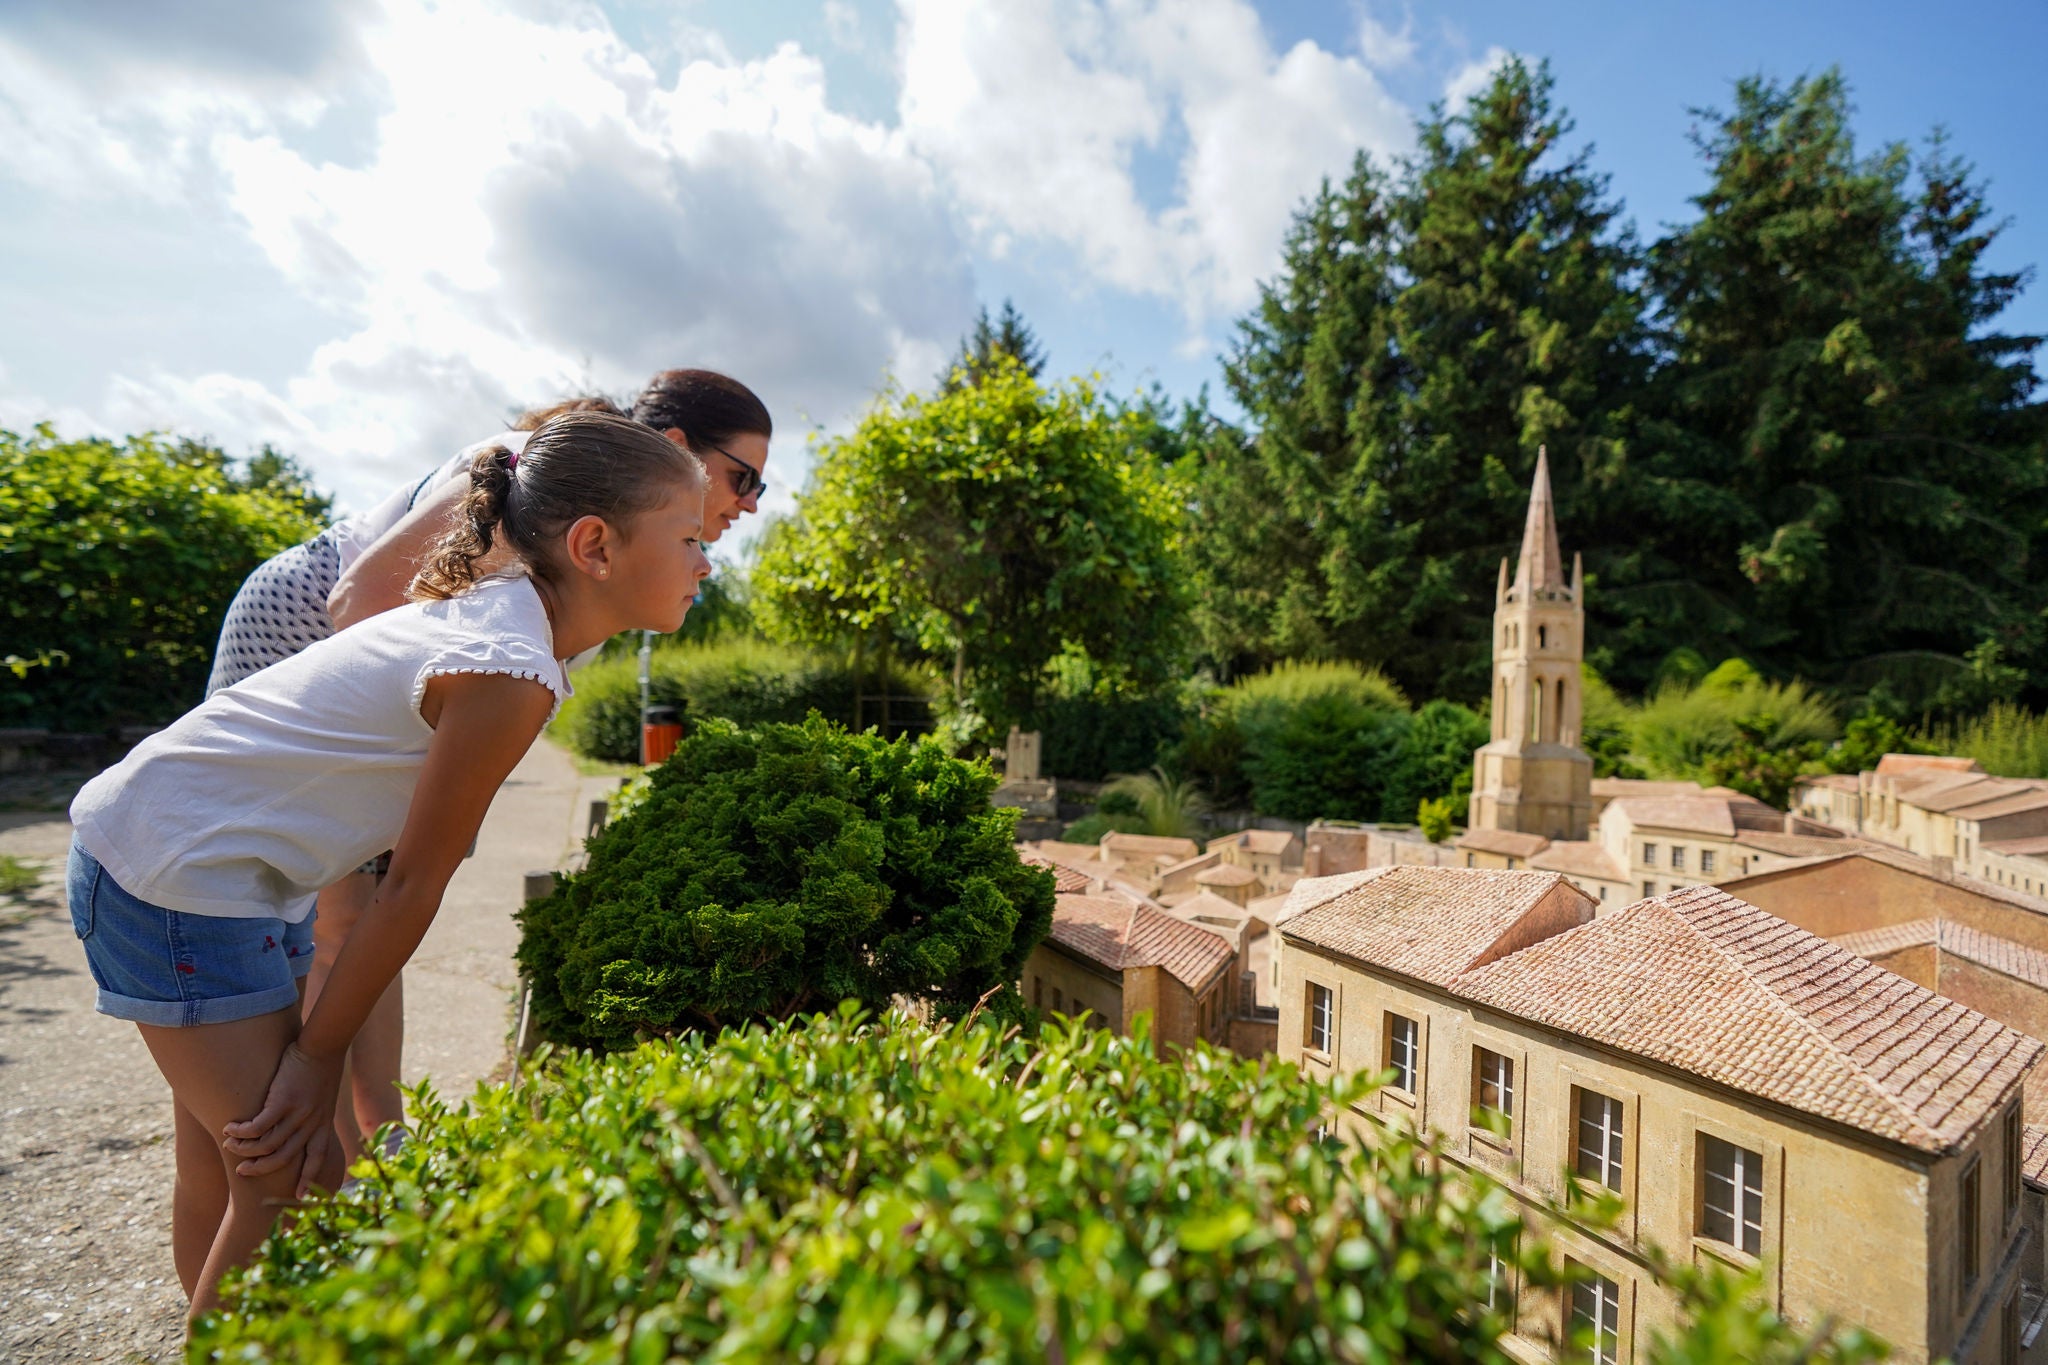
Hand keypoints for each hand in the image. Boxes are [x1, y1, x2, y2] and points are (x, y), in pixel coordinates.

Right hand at [222, 1042, 343, 1180]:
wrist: (325, 1043)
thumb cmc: (321, 1066)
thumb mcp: (323, 1095)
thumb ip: (313, 1112)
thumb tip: (300, 1121)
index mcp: (323, 1124)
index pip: (318, 1159)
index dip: (308, 1179)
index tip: (299, 1198)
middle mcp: (312, 1124)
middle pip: (284, 1158)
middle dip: (261, 1169)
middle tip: (242, 1172)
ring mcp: (298, 1114)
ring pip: (267, 1145)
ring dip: (244, 1149)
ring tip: (229, 1146)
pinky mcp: (283, 1101)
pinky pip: (258, 1126)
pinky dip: (241, 1132)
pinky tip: (229, 1128)